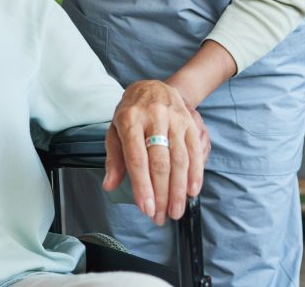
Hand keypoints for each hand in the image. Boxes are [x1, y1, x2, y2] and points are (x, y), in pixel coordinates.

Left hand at [103, 80, 206, 224]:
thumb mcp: (115, 130)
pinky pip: (194, 150)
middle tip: (159, 217)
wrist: (153, 86)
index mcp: (129, 119)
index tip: (146, 208)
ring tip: (175, 211)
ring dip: (178, 190)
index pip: (137, 157)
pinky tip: (191, 191)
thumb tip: (109, 184)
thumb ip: (113, 158)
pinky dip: (195, 174)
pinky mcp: (189, 122)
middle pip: (160, 162)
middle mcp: (153, 117)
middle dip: (161, 194)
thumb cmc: (131, 113)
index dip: (142, 185)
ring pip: (179, 159)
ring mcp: (174, 118)